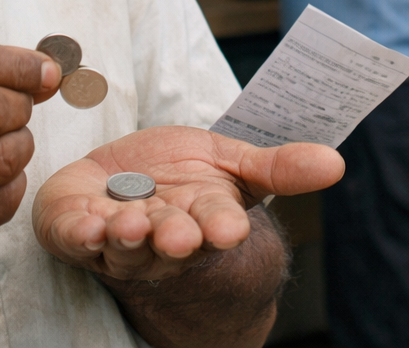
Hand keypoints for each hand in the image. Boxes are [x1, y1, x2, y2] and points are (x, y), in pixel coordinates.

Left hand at [33, 127, 342, 281]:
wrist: (115, 187)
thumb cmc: (176, 175)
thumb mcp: (231, 164)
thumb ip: (278, 167)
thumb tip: (336, 162)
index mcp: (202, 219)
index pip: (216, 224)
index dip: (221, 226)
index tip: (228, 227)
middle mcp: (161, 236)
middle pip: (170, 240)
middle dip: (174, 238)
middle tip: (178, 234)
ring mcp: (116, 240)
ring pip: (124, 245)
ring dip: (127, 236)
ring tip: (129, 223)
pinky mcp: (72, 232)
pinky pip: (74, 240)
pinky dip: (80, 235)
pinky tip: (87, 227)